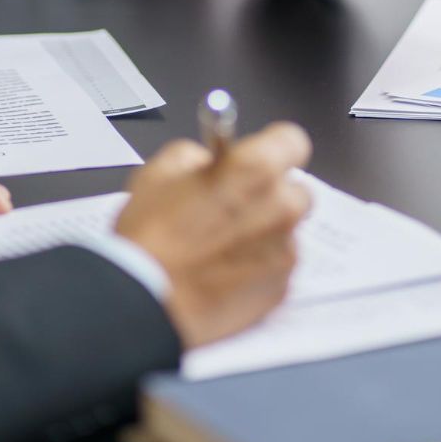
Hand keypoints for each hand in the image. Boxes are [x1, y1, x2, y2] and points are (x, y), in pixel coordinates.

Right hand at [115, 123, 312, 348]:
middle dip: (271, 194)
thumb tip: (209, 161)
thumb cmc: (151, 240)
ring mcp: (285, 251)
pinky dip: (259, 267)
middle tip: (234, 206)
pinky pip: (278, 267)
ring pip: (286, 231)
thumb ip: (195, 155)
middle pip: (296, 189)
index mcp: (255, 169)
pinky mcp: (281, 287)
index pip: (292, 140)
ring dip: (264, 232)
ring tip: (222, 246)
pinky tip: (225, 272)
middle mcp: (281, 207)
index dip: (271, 148)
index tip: (258, 157)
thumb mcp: (158, 173)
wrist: (145, 301)